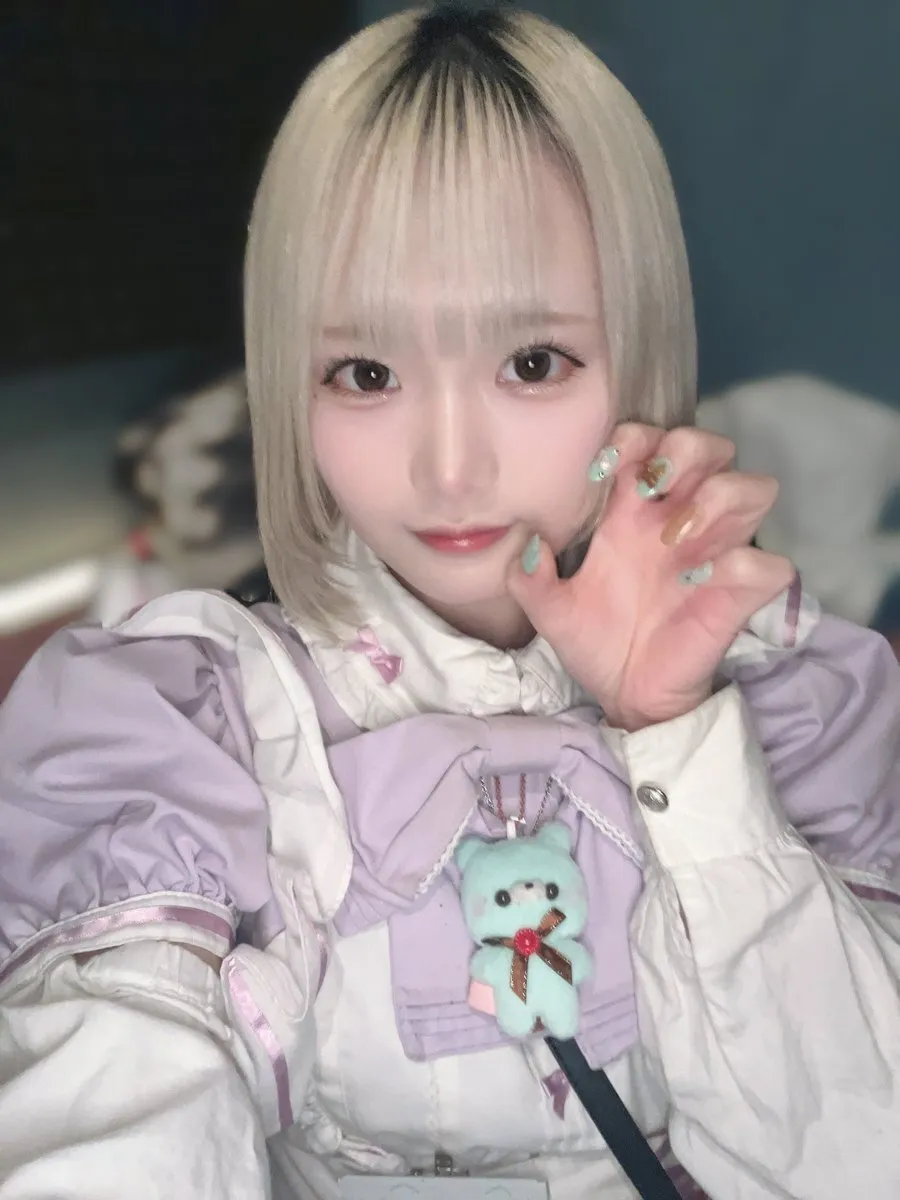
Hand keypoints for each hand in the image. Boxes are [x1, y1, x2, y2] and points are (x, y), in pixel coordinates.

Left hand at [508, 424, 794, 730]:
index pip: (653, 441)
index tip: (605, 468)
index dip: (636, 438)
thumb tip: (528, 542)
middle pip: (713, 447)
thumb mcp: (550, 611)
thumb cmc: (596, 642)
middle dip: (686, 450)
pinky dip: (742, 562)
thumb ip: (529, 577)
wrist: (624, 696)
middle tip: (653, 486)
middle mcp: (681, 522)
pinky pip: (771, 564)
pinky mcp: (741, 596)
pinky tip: (699, 580)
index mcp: (636, 514)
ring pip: (757, 488)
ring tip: (677, 534)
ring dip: (719, 496)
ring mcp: (717, 554)